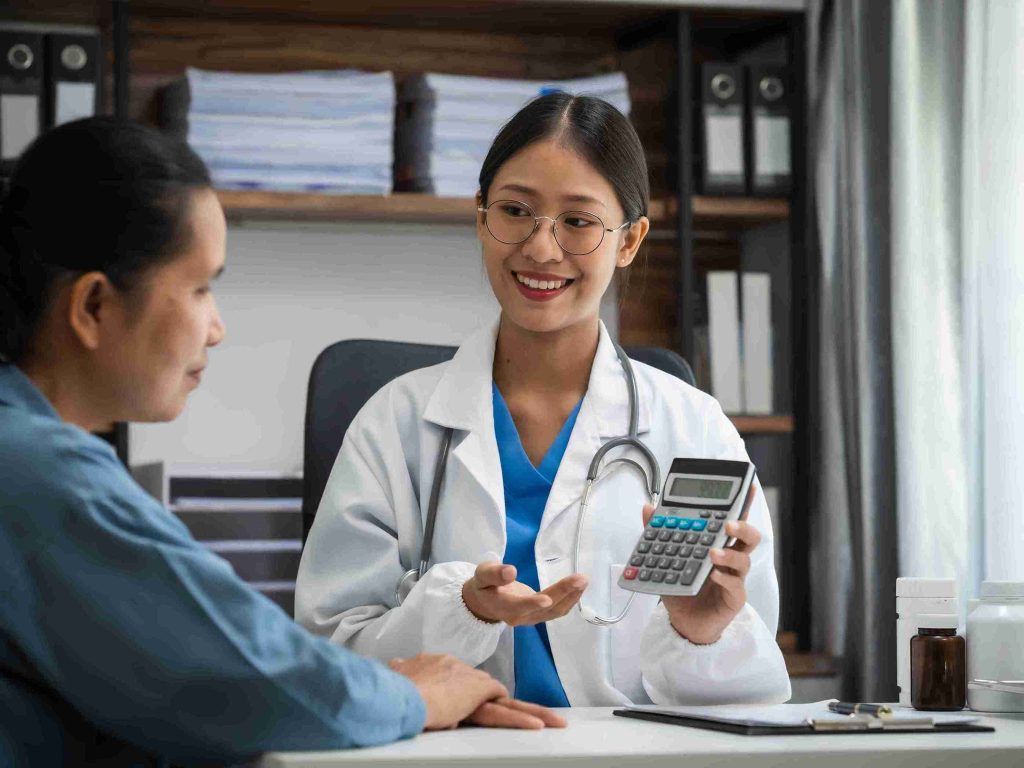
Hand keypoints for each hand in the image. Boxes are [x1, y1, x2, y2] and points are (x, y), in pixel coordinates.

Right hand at [389, 653, 567, 730]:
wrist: (398, 690)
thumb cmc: (390, 686)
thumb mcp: (395, 673)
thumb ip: (400, 669)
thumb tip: (393, 664)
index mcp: (438, 664)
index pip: (462, 681)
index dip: (474, 694)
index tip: (484, 702)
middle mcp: (456, 669)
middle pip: (488, 689)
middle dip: (511, 705)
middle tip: (541, 716)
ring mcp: (468, 681)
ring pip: (504, 701)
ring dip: (529, 714)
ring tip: (553, 723)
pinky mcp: (476, 693)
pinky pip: (503, 709)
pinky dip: (520, 719)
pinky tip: (538, 727)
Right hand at [462, 561, 587, 626]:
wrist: (484, 603)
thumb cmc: (483, 586)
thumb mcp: (482, 575)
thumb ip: (494, 574)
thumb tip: (510, 571)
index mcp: (503, 606)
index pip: (519, 606)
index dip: (532, 603)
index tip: (547, 599)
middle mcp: (520, 617)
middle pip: (544, 608)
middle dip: (563, 593)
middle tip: (580, 578)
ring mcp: (531, 618)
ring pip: (554, 611)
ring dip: (571, 597)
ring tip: (583, 581)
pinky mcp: (539, 616)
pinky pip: (557, 611)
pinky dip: (570, 600)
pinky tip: (579, 588)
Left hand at [642, 504, 760, 644]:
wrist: (684, 621)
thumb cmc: (682, 587)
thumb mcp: (666, 556)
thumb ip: (659, 531)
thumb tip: (649, 507)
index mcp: (718, 543)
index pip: (734, 519)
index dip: (743, 503)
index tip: (748, 487)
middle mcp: (730, 558)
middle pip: (748, 537)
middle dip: (742, 526)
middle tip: (728, 523)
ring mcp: (734, 577)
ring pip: (744, 560)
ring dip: (729, 555)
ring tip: (713, 553)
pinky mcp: (733, 597)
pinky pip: (735, 586)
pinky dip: (725, 580)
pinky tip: (714, 576)